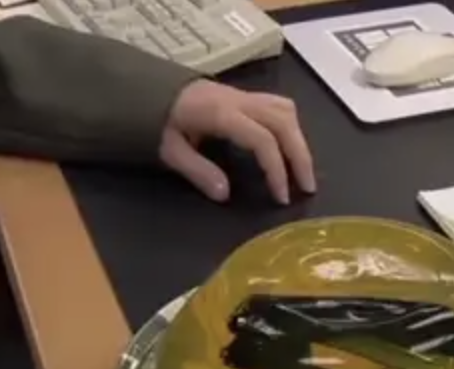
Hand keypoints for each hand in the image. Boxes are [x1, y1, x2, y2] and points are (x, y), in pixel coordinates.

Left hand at [158, 79, 316, 203]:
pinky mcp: (242, 96)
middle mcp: (238, 100)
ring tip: (301, 169)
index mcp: (221, 113)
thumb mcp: (168, 149)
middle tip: (307, 187)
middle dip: (300, 156)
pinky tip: (287, 147)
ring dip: (298, 139)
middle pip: (284, 122)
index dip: (277, 169)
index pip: (263, 139)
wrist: (145, 87)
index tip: (281, 196)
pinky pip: (277, 105)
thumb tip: (226, 195)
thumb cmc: (155, 119)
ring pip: (285, 110)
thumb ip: (198, 171)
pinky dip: (289, 127)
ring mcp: (242, 95)